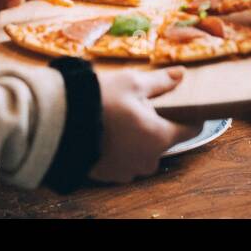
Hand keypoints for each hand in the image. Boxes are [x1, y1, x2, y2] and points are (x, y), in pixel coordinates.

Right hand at [90, 68, 201, 182]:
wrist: (58, 124)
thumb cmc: (99, 101)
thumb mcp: (132, 83)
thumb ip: (160, 81)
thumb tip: (181, 74)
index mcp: (160, 137)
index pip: (191, 129)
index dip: (189, 114)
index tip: (181, 104)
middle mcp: (148, 160)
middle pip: (164, 139)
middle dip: (156, 123)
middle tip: (138, 105)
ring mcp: (129, 171)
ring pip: (143, 151)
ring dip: (137, 138)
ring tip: (119, 118)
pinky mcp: (110, 176)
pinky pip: (125, 160)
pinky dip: (121, 148)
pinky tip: (107, 132)